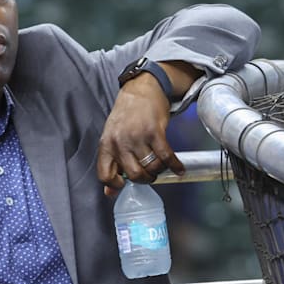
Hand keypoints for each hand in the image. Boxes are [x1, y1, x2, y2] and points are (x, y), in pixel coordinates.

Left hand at [96, 74, 184, 196]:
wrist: (141, 90)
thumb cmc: (126, 116)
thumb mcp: (112, 138)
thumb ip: (111, 164)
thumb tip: (110, 193)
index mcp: (106, 145)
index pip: (105, 175)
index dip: (115, 185)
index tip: (125, 184)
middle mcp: (120, 142)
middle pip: (134, 175)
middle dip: (145, 180)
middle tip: (150, 175)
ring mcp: (137, 136)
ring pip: (151, 167)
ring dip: (159, 171)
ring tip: (161, 167)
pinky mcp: (155, 131)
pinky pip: (166, 156)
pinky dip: (174, 165)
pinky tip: (178, 168)